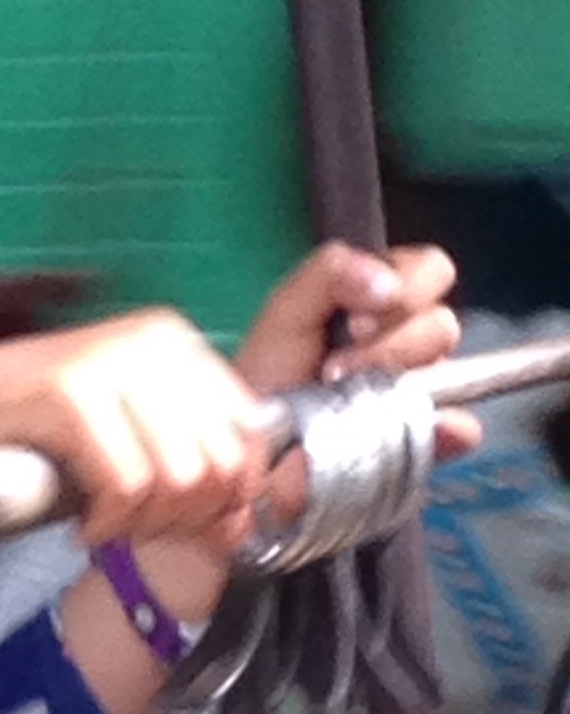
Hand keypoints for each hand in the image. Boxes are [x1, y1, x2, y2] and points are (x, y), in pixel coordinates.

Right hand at [0, 310, 273, 552]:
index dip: (230, 495)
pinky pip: (126, 484)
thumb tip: (240, 528)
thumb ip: (187, 467)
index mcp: (177, 341)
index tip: (184, 526)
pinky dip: (110, 523)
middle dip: (184, 518)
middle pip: (220, 461)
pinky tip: (83, 526)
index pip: (251, 431)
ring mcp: (110, 362)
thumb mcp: (126, 436)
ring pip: (179, 477)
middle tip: (135, 531)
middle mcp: (154, 341)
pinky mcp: (70, 395)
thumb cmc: (35, 434)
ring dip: (145, 526)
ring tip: (107, 529)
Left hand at [237, 240, 481, 459]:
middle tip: (344, 362)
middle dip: (395, 340)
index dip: (404, 289)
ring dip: (396, 380)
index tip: (356, 320)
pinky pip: (459, 426)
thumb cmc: (268, 373)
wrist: (253, 442)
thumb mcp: (286, 309)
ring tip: (345, 395)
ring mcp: (420, 387)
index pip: (429, 272)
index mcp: (382, 300)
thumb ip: (330, 271)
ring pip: (447, 368)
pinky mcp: (423, 434)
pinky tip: (420, 426)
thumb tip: (388, 283)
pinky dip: (445, 427)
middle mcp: (408, 340)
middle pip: (443, 322)